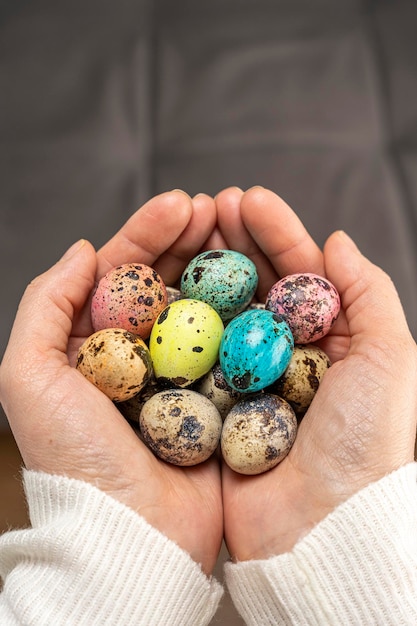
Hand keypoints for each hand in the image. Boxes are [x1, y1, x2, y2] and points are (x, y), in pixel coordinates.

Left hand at [0, 191, 222, 574]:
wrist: (132, 533)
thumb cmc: (75, 458)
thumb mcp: (28, 377)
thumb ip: (45, 305)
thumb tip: (81, 249)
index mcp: (94, 345)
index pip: (120, 272)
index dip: (147, 233)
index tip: (179, 203)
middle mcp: (138, 355)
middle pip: (167, 282)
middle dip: (190, 241)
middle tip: (218, 206)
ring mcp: (181, 373)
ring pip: (202, 306)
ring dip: (220, 268)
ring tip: (241, 230)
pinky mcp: (217, 395)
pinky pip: (234, 344)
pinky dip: (247, 313)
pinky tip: (261, 283)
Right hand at [217, 186, 416, 560]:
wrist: (321, 526)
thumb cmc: (366, 441)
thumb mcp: (390, 358)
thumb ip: (368, 293)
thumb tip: (337, 240)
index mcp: (330, 341)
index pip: (301, 272)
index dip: (277, 232)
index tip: (248, 198)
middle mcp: (286, 356)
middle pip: (257, 285)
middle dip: (235, 241)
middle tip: (210, 205)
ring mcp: (247, 378)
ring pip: (223, 311)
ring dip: (205, 271)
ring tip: (187, 231)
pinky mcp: (214, 404)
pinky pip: (195, 353)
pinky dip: (181, 320)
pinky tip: (167, 288)